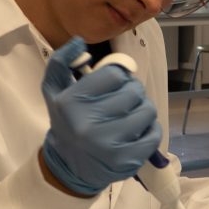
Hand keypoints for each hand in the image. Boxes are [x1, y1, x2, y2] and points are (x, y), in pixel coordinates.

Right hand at [41, 37, 160, 195]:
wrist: (68, 166)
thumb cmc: (66, 123)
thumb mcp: (54, 91)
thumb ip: (62, 61)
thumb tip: (80, 41)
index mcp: (71, 102)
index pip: (114, 74)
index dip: (118, 77)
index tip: (113, 86)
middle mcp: (88, 124)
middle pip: (134, 91)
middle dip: (132, 92)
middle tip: (123, 101)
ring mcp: (109, 144)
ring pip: (147, 111)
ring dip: (142, 110)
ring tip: (129, 116)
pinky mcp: (127, 161)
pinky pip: (154, 133)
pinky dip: (150, 130)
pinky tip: (136, 132)